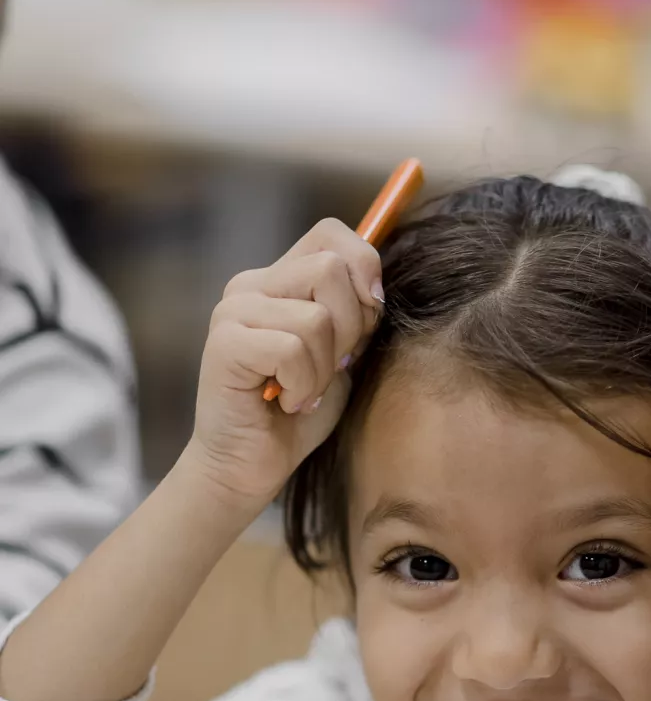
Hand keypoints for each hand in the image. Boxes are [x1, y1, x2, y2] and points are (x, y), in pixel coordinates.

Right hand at [184, 218, 384, 511]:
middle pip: (330, 268)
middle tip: (332, 368)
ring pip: (316, 316)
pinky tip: (289, 403)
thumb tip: (376, 287)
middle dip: (350, 327)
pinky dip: (305, 386)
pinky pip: (292, 349)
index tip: (370, 315)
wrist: (252, 467)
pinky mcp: (225, 344)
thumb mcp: (342, 357)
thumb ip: (355, 316)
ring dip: (324, 368)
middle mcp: (251, 285)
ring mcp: (233, 312)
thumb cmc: (299, 415)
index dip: (364, 267)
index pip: (331, 233)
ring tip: (306, 392)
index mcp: (279, 280)